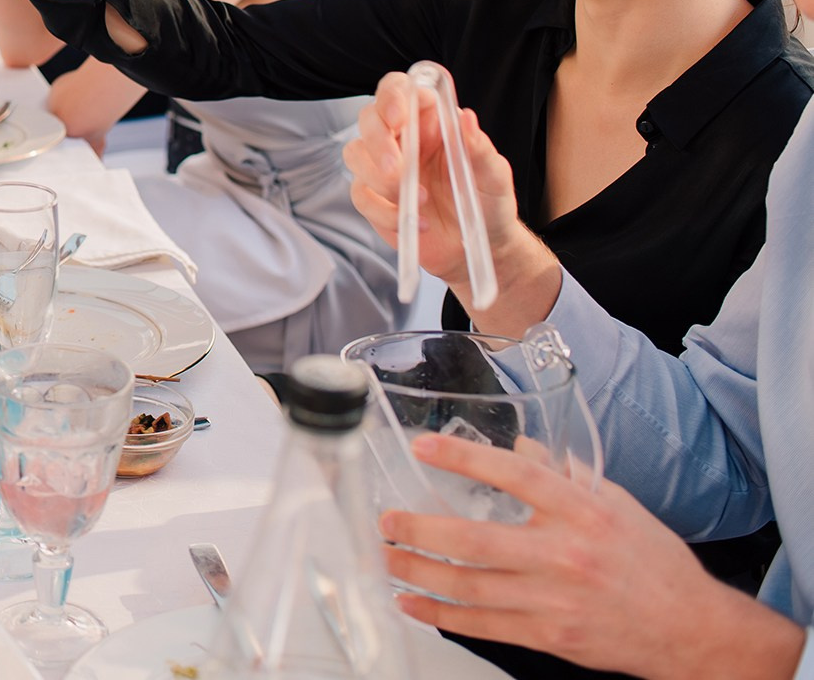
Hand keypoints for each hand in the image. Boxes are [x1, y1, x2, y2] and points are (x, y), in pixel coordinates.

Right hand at [341, 74, 557, 320]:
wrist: (478, 248)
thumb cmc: (489, 204)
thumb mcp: (494, 176)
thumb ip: (479, 148)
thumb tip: (466, 118)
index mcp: (430, 120)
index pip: (399, 89)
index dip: (391, 96)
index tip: (397, 117)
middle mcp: (403, 138)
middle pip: (368, 119)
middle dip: (377, 142)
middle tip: (398, 170)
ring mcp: (383, 167)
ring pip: (356, 154)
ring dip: (381, 180)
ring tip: (419, 202)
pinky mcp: (374, 197)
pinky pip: (360, 195)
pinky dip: (384, 211)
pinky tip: (413, 222)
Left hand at [384, 434, 807, 679]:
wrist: (691, 630)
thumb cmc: (654, 564)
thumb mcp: (616, 503)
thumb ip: (564, 474)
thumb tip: (519, 443)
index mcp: (583, 513)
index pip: (517, 475)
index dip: (466, 458)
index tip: (426, 447)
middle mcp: (566, 555)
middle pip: (475, 541)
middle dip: (419, 530)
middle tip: (387, 519)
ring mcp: (555, 600)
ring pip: (469, 587)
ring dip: (418, 572)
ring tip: (387, 558)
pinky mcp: (550, 636)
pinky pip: (482, 625)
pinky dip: (441, 614)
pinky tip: (413, 602)